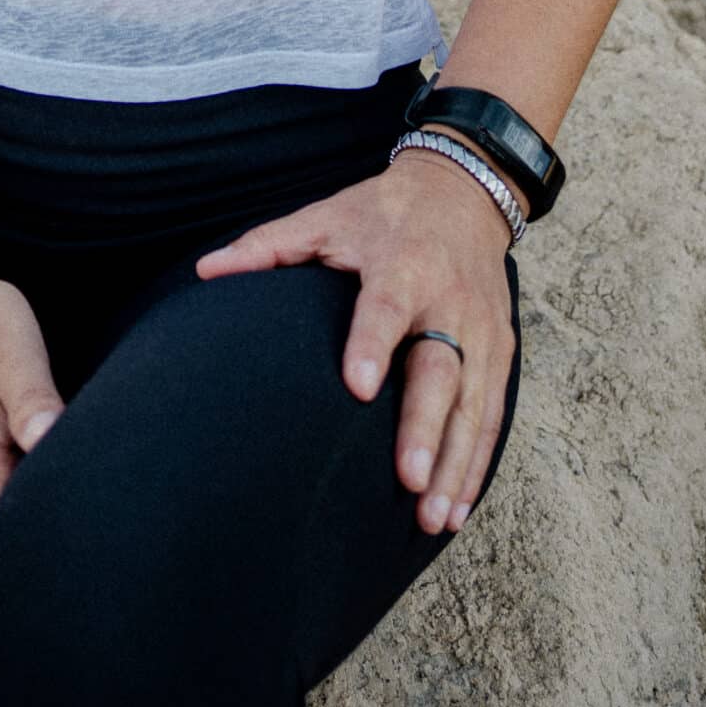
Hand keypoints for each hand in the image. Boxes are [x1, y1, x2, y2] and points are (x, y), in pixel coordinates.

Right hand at [0, 262, 67, 546]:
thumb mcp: (13, 354)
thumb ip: (32, 401)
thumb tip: (48, 439)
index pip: (0, 543)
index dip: (40, 553)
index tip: (82, 543)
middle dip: (40, 546)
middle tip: (93, 532)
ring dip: (29, 522)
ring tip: (78, 511)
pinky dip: (19, 501)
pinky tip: (51, 482)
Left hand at [193, 148, 515, 534]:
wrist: (462, 191)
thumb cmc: (381, 212)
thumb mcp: (325, 216)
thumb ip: (268, 246)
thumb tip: (205, 271)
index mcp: (402, 264)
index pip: (387, 307)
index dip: (372, 345)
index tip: (356, 388)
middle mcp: (448, 301)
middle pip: (440, 369)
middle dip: (426, 427)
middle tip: (408, 479)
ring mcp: (481, 330)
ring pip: (474, 404)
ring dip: (456, 462)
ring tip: (433, 516)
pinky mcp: (499, 350)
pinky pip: (494, 413)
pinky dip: (478, 462)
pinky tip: (458, 507)